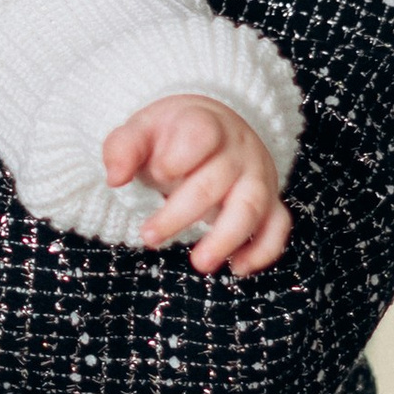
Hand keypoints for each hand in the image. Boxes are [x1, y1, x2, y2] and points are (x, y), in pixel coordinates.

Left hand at [102, 96, 291, 276]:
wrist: (216, 127)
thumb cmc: (172, 135)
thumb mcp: (143, 131)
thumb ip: (123, 149)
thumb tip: (115, 178)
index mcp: (206, 125)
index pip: (200, 135)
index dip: (176, 158)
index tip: (156, 175)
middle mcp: (237, 151)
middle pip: (214, 182)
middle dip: (180, 214)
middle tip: (149, 237)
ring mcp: (258, 177)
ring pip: (251, 208)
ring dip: (226, 239)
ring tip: (200, 264)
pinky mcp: (270, 202)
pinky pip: (277, 227)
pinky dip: (264, 250)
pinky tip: (239, 268)